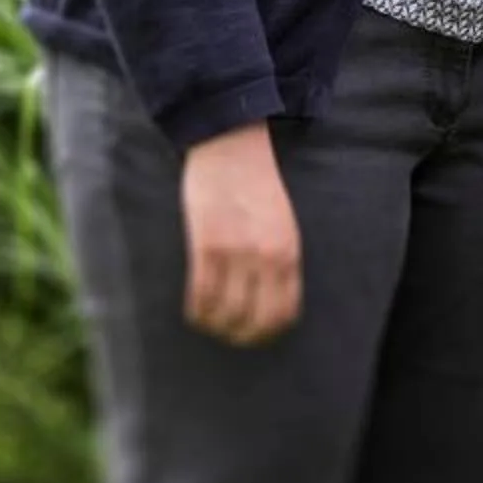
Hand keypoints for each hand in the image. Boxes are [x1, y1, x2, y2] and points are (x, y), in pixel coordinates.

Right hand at [178, 121, 300, 346]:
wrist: (232, 145)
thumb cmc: (257, 185)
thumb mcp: (282, 222)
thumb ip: (279, 258)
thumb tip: (269, 300)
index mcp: (289, 250)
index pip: (285, 312)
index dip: (268, 332)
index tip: (254, 334)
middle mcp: (266, 256)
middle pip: (255, 321)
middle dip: (240, 336)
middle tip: (227, 334)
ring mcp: (236, 252)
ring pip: (225, 314)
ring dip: (214, 326)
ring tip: (208, 322)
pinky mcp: (205, 245)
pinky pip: (200, 295)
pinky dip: (196, 311)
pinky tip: (193, 310)